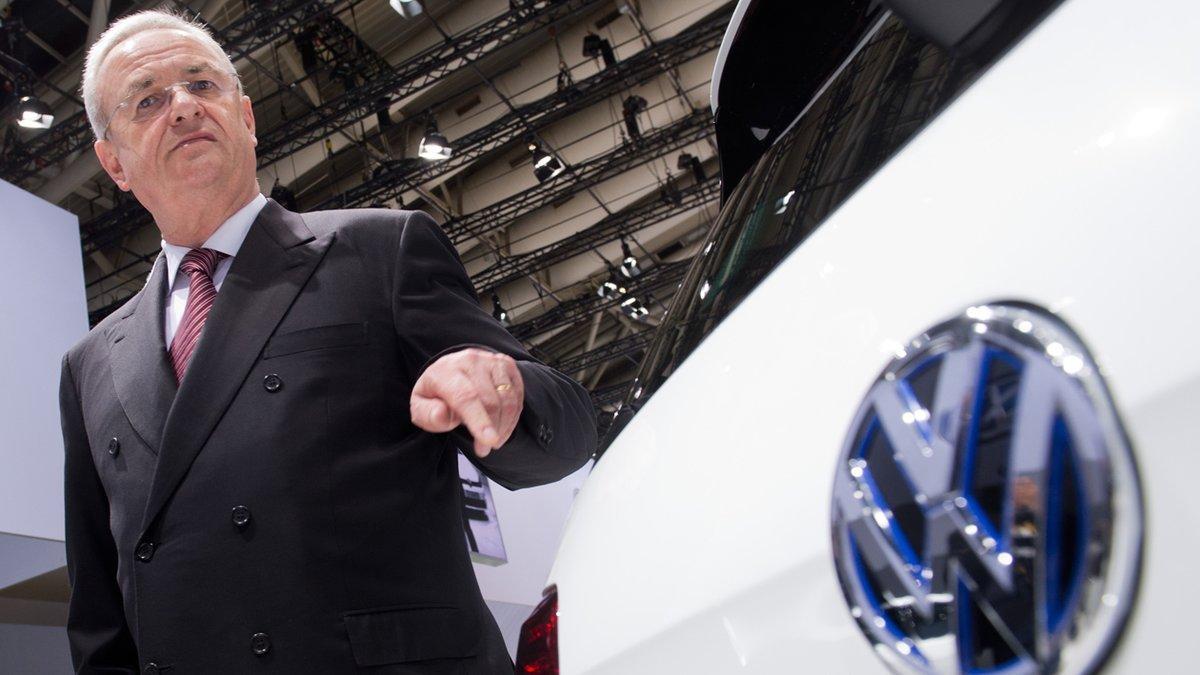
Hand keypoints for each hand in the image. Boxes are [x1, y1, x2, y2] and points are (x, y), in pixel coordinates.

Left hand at [410, 348, 524, 456]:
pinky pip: (517, 395)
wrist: (451, 371)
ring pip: (508, 398)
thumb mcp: (420, 407)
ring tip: (493, 441)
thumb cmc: (436, 394)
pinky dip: (513, 417)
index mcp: (445, 371)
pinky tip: (502, 428)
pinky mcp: (507, 365)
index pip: (466, 396)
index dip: (479, 420)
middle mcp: (471, 361)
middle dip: (492, 429)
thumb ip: (428, 414)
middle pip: (490, 400)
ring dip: (504, 426)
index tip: (488, 441)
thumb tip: (442, 415)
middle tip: (483, 449)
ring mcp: (491, 361)